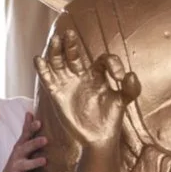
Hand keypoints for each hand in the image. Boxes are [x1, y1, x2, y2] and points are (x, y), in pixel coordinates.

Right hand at [0, 112, 47, 171]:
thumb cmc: (18, 162)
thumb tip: (30, 113)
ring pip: (25, 164)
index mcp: (20, 146)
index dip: (31, 128)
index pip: (26, 135)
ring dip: (34, 162)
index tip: (39, 122)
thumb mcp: (21, 146)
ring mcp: (16, 167)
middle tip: (45, 139)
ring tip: (44, 160)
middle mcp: (17, 155)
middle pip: (26, 148)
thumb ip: (27, 131)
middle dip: (35, 143)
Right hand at [34, 30, 140, 151]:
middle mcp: (81, 76)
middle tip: (70, 33)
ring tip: (55, 40)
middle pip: (73, 55)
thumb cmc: (110, 118)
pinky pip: (47, 79)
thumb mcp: (124, 101)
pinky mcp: (57, 94)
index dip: (111, 64)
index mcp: (98, 75)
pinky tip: (39, 59)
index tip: (118, 77)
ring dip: (55, 51)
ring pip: (58, 63)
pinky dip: (42, 69)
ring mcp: (68, 84)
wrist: (98, 138)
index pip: (102, 60)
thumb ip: (131, 88)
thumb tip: (129, 74)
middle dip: (71, 45)